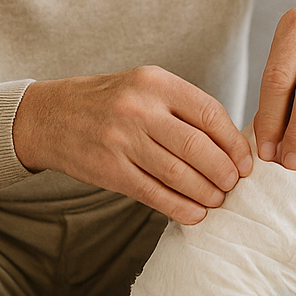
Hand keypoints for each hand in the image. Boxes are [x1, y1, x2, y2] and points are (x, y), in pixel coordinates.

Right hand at [12, 66, 252, 224]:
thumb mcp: (145, 86)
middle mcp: (140, 109)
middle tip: (234, 185)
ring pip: (179, 174)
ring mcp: (123, 141)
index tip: (246, 162)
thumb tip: (230, 143)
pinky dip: (180, 208)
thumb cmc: (109, 102)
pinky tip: (194, 213)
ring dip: (206, 193)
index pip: (209, 114)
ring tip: (218, 200)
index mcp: (156, 82)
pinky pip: (154, 194)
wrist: (49, 116)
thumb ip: (183, 107)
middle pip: (198, 147)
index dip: (234, 143)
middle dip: (224, 171)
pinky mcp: (110, 171)